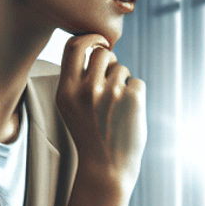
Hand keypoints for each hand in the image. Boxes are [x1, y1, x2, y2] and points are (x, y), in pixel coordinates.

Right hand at [55, 33, 145, 192]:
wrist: (106, 167)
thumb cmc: (90, 135)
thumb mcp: (70, 107)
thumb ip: (76, 79)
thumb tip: (95, 48)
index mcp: (67, 90)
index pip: (74, 46)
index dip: (89, 39)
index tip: (98, 43)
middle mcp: (86, 89)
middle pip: (103, 53)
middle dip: (110, 61)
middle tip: (112, 79)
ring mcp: (110, 93)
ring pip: (122, 68)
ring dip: (123, 82)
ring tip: (118, 107)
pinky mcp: (133, 98)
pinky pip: (137, 82)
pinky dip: (137, 94)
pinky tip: (129, 113)